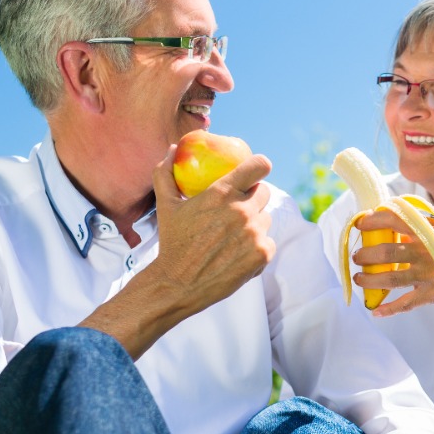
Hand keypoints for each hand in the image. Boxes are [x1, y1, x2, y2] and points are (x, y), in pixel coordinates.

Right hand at [148, 144, 275, 316]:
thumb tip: (173, 149)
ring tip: (233, 236)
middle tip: (237, 210)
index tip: (257, 171)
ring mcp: (255, 233)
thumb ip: (166, 173)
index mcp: (222, 193)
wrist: (178, 284)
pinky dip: (257, 247)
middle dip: (252, 198)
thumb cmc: (172, 242)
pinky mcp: (262, 254)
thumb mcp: (165, 205)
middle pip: (264, 193)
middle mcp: (242, 211)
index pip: (258, 166)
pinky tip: (238, 254)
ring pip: (265, 219)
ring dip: (254, 224)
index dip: (260, 166)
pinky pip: (268, 242)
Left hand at [351, 210, 433, 316]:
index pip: (393, 221)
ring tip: (359, 279)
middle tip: (358, 256)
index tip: (361, 223)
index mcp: (428, 232)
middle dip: (365, 255)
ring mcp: (427, 275)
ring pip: (390, 280)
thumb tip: (397, 224)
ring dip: (369, 280)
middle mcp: (425, 252)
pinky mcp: (432, 294)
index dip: (373, 221)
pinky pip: (406, 304)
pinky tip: (376, 311)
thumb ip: (423, 227)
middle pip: (385, 253)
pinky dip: (389, 309)